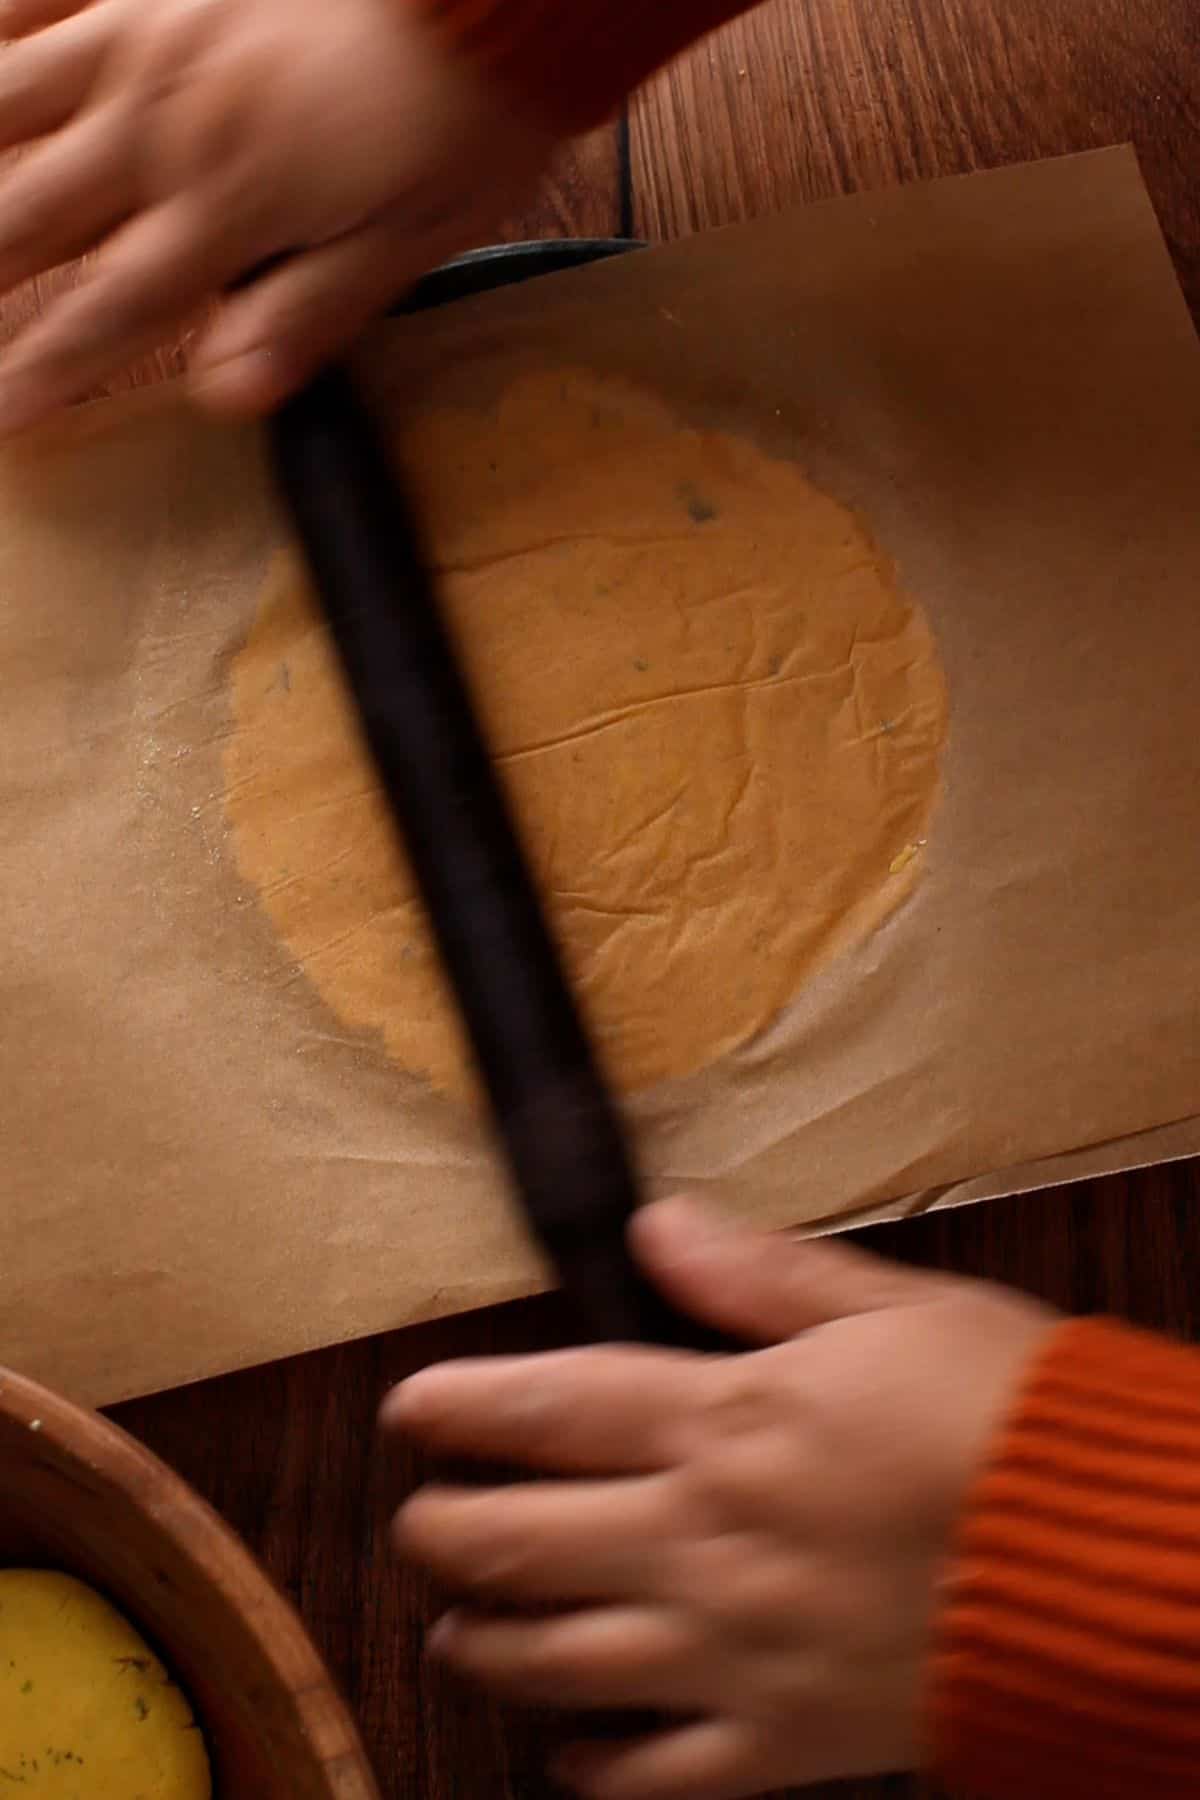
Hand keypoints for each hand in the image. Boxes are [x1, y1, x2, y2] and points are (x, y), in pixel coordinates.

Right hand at [0, 0, 553, 430]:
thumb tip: (223, 396)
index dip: (46, 369)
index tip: (1, 418)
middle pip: (33, 216)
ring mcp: (145, 38)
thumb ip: (302, 316)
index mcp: (224, 209)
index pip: (111, 312)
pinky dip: (3, 32)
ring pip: (11, 101)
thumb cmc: (459, 118)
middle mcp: (160, 126)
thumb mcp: (402, 246)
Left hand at [383, 1197, 1055, 1799]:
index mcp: (730, 1424)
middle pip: (524, 1542)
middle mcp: (707, 1541)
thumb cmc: (1015, 1424)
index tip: (409, 1410)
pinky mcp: (787, 1744)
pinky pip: (660, 1777)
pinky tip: (565, 1755)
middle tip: (418, 1520)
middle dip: (446, 1531)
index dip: (463, 1406)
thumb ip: (761, 1277)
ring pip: (561, 1662)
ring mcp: (736, 1653)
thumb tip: (661, 1228)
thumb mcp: (895, 1309)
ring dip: (487, 1645)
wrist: (1122, 1569)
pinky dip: (596, 1771)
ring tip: (454, 1630)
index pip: (553, 1408)